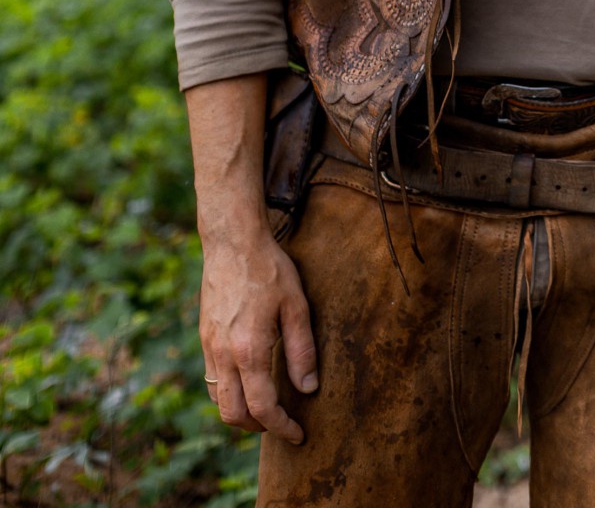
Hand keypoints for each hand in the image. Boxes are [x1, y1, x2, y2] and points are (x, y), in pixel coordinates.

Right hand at [199, 228, 316, 444]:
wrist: (232, 242)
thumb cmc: (269, 270)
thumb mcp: (296, 305)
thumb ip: (302, 350)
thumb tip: (308, 388)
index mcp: (249, 350)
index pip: (263, 407)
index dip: (281, 427)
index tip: (298, 434)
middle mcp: (224, 355)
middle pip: (233, 415)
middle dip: (258, 427)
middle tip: (281, 423)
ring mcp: (209, 348)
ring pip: (219, 401)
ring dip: (240, 413)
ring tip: (266, 406)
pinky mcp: (204, 338)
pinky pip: (212, 381)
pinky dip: (229, 394)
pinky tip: (248, 381)